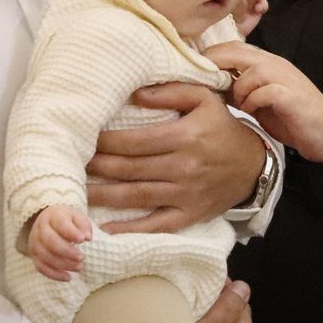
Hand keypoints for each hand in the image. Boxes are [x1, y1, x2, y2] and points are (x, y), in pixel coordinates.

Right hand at [26, 205, 91, 280]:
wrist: (49, 221)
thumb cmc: (67, 220)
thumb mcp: (77, 217)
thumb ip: (84, 225)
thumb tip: (87, 237)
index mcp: (53, 215)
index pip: (60, 223)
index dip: (71, 233)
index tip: (83, 240)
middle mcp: (40, 228)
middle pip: (50, 241)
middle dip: (67, 251)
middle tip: (82, 258)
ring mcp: (34, 242)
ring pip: (45, 256)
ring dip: (62, 265)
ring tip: (79, 267)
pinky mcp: (33, 255)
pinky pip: (41, 267)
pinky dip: (54, 275)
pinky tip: (68, 277)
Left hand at [88, 83, 265, 232]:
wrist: (253, 166)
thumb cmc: (222, 128)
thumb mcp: (205, 99)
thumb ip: (171, 92)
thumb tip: (136, 95)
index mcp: (184, 136)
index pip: (135, 141)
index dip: (105, 141)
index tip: (83, 138)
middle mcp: (183, 167)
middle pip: (129, 169)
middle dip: (96, 166)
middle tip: (69, 164)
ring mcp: (185, 194)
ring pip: (135, 196)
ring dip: (102, 195)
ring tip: (74, 191)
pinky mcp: (188, 215)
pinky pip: (155, 225)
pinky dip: (129, 230)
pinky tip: (105, 230)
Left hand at [210, 42, 322, 165]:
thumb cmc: (293, 118)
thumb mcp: (259, 101)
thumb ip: (239, 90)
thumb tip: (208, 88)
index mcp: (266, 63)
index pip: (232, 47)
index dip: (210, 57)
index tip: (194, 75)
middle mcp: (275, 64)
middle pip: (236, 51)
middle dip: (215, 67)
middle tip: (203, 86)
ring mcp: (285, 78)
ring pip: (250, 71)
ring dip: (237, 89)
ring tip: (238, 105)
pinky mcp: (292, 97)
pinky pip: (264, 91)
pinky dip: (252, 102)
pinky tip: (252, 112)